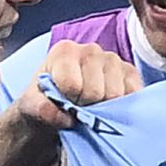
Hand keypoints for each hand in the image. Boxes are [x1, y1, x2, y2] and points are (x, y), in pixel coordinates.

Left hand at [17, 40, 144, 130]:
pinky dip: (122, 107)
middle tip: (78, 107)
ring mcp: (113, 59)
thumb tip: (63, 117)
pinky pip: (134, 94)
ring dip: (104, 108)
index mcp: (65, 51)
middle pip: (96, 92)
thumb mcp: (31, 106)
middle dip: (86, 107)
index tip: (63, 103)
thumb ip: (41, 109)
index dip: (67, 103)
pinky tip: (108, 106)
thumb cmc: (46, 101)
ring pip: (116, 95)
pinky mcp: (130, 72)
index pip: (73, 85)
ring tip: (92, 105)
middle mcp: (91, 49)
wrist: (59, 103)